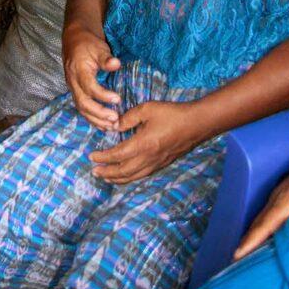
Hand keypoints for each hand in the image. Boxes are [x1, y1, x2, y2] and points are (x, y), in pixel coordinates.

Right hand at [62, 24, 121, 129]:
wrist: (74, 41)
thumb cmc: (88, 44)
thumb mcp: (98, 47)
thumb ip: (106, 58)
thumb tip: (116, 64)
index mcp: (78, 70)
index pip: (89, 87)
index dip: (103, 95)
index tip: (118, 99)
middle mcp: (73, 82)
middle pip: (83, 103)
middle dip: (99, 113)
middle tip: (115, 119)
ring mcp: (73, 89)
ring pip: (81, 109)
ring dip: (96, 120)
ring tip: (111, 126)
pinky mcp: (76, 93)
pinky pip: (82, 109)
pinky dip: (92, 119)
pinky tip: (103, 126)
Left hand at [87, 99, 204, 183]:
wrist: (197, 124)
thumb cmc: (172, 114)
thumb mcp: (147, 109)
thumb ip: (128, 118)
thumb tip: (114, 126)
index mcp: (143, 144)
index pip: (117, 155)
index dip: (103, 157)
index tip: (92, 156)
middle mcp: (148, 158)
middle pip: (123, 171)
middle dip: (107, 172)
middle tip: (94, 171)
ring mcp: (156, 163)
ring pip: (133, 177)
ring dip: (117, 179)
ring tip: (106, 178)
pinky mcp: (163, 164)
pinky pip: (142, 175)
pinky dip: (130, 178)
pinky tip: (126, 175)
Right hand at [234, 160, 288, 258]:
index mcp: (282, 205)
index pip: (262, 227)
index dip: (250, 242)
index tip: (236, 255)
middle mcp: (276, 201)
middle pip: (257, 224)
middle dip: (246, 240)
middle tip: (235, 257)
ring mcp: (278, 198)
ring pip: (262, 219)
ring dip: (253, 233)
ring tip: (245, 249)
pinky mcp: (283, 197)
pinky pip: (268, 215)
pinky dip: (262, 226)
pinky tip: (265, 232)